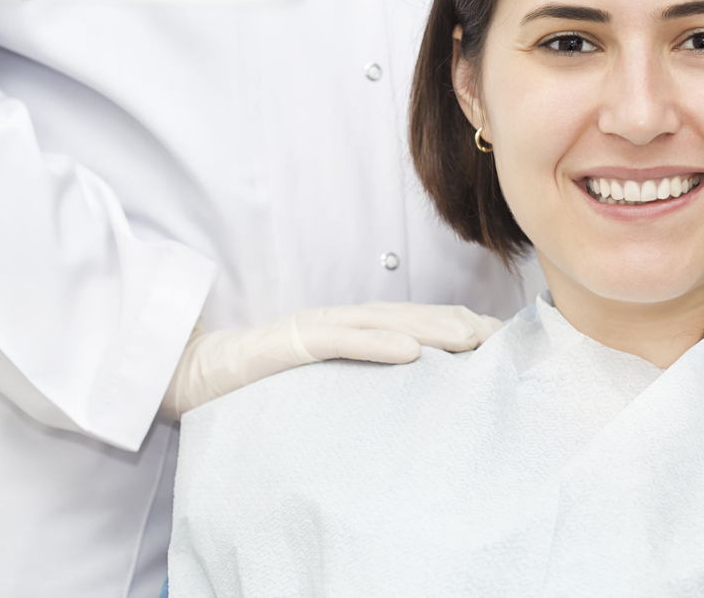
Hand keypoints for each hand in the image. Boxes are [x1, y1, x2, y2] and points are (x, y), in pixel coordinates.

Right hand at [161, 302, 502, 418]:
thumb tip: (415, 387)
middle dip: (461, 325)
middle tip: (504, 340)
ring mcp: (319, 327)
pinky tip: (413, 353)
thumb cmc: (267, 380)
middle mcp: (344, 321)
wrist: (198, 372)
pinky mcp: (292, 343)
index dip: (460, 328)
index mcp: (355, 329)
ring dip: (433, 329)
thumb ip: (364, 376)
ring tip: (473, 340)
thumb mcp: (326, 381)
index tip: (503, 343)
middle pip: (413, 317)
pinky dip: (377, 344)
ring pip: (386, 322)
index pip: (418, 324)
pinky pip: (341, 341)